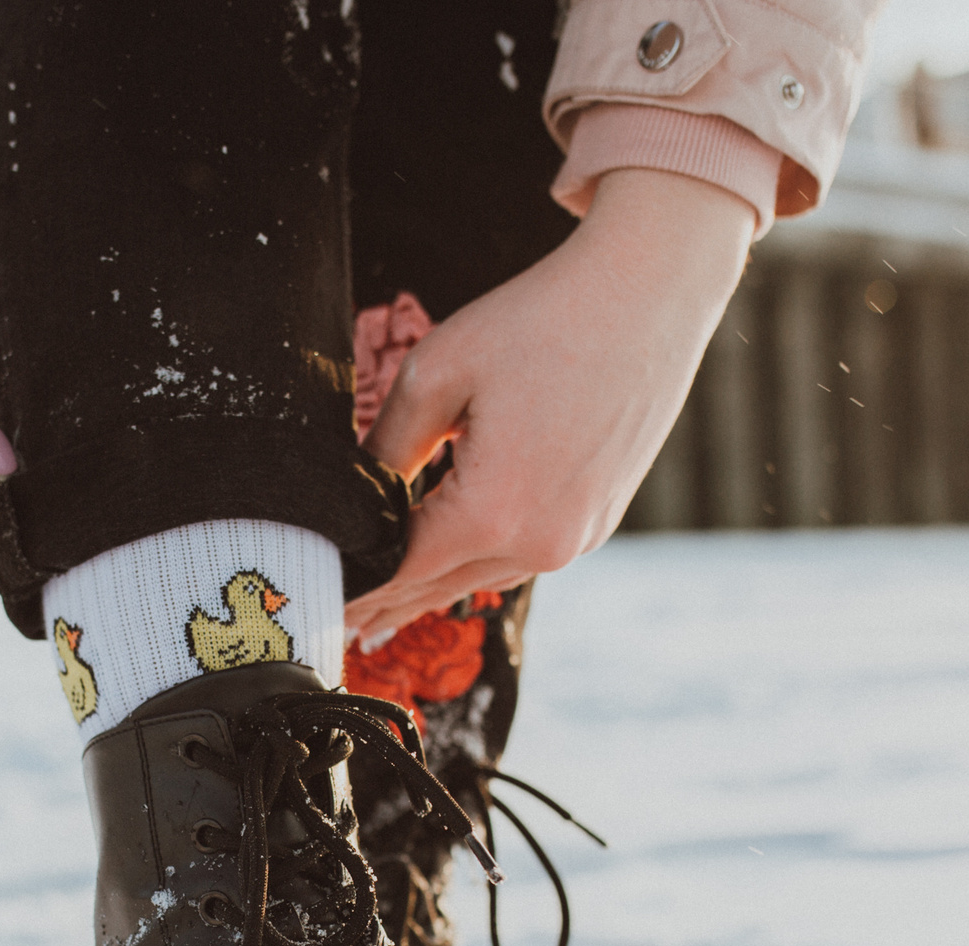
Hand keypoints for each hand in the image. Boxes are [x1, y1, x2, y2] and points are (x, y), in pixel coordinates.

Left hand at [345, 169, 753, 643]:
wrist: (648, 295)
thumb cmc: (539, 321)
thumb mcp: (435, 373)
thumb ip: (385, 446)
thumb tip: (354, 494)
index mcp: (491, 512)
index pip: (400, 570)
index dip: (355, 587)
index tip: (320, 600)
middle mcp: (539, 543)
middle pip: (440, 587)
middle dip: (387, 603)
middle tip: (340, 627)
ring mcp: (576, 538)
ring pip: (484, 577)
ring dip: (434, 590)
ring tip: (388, 612)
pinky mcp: (599, 522)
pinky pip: (524, 556)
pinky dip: (483, 564)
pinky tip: (458, 566)